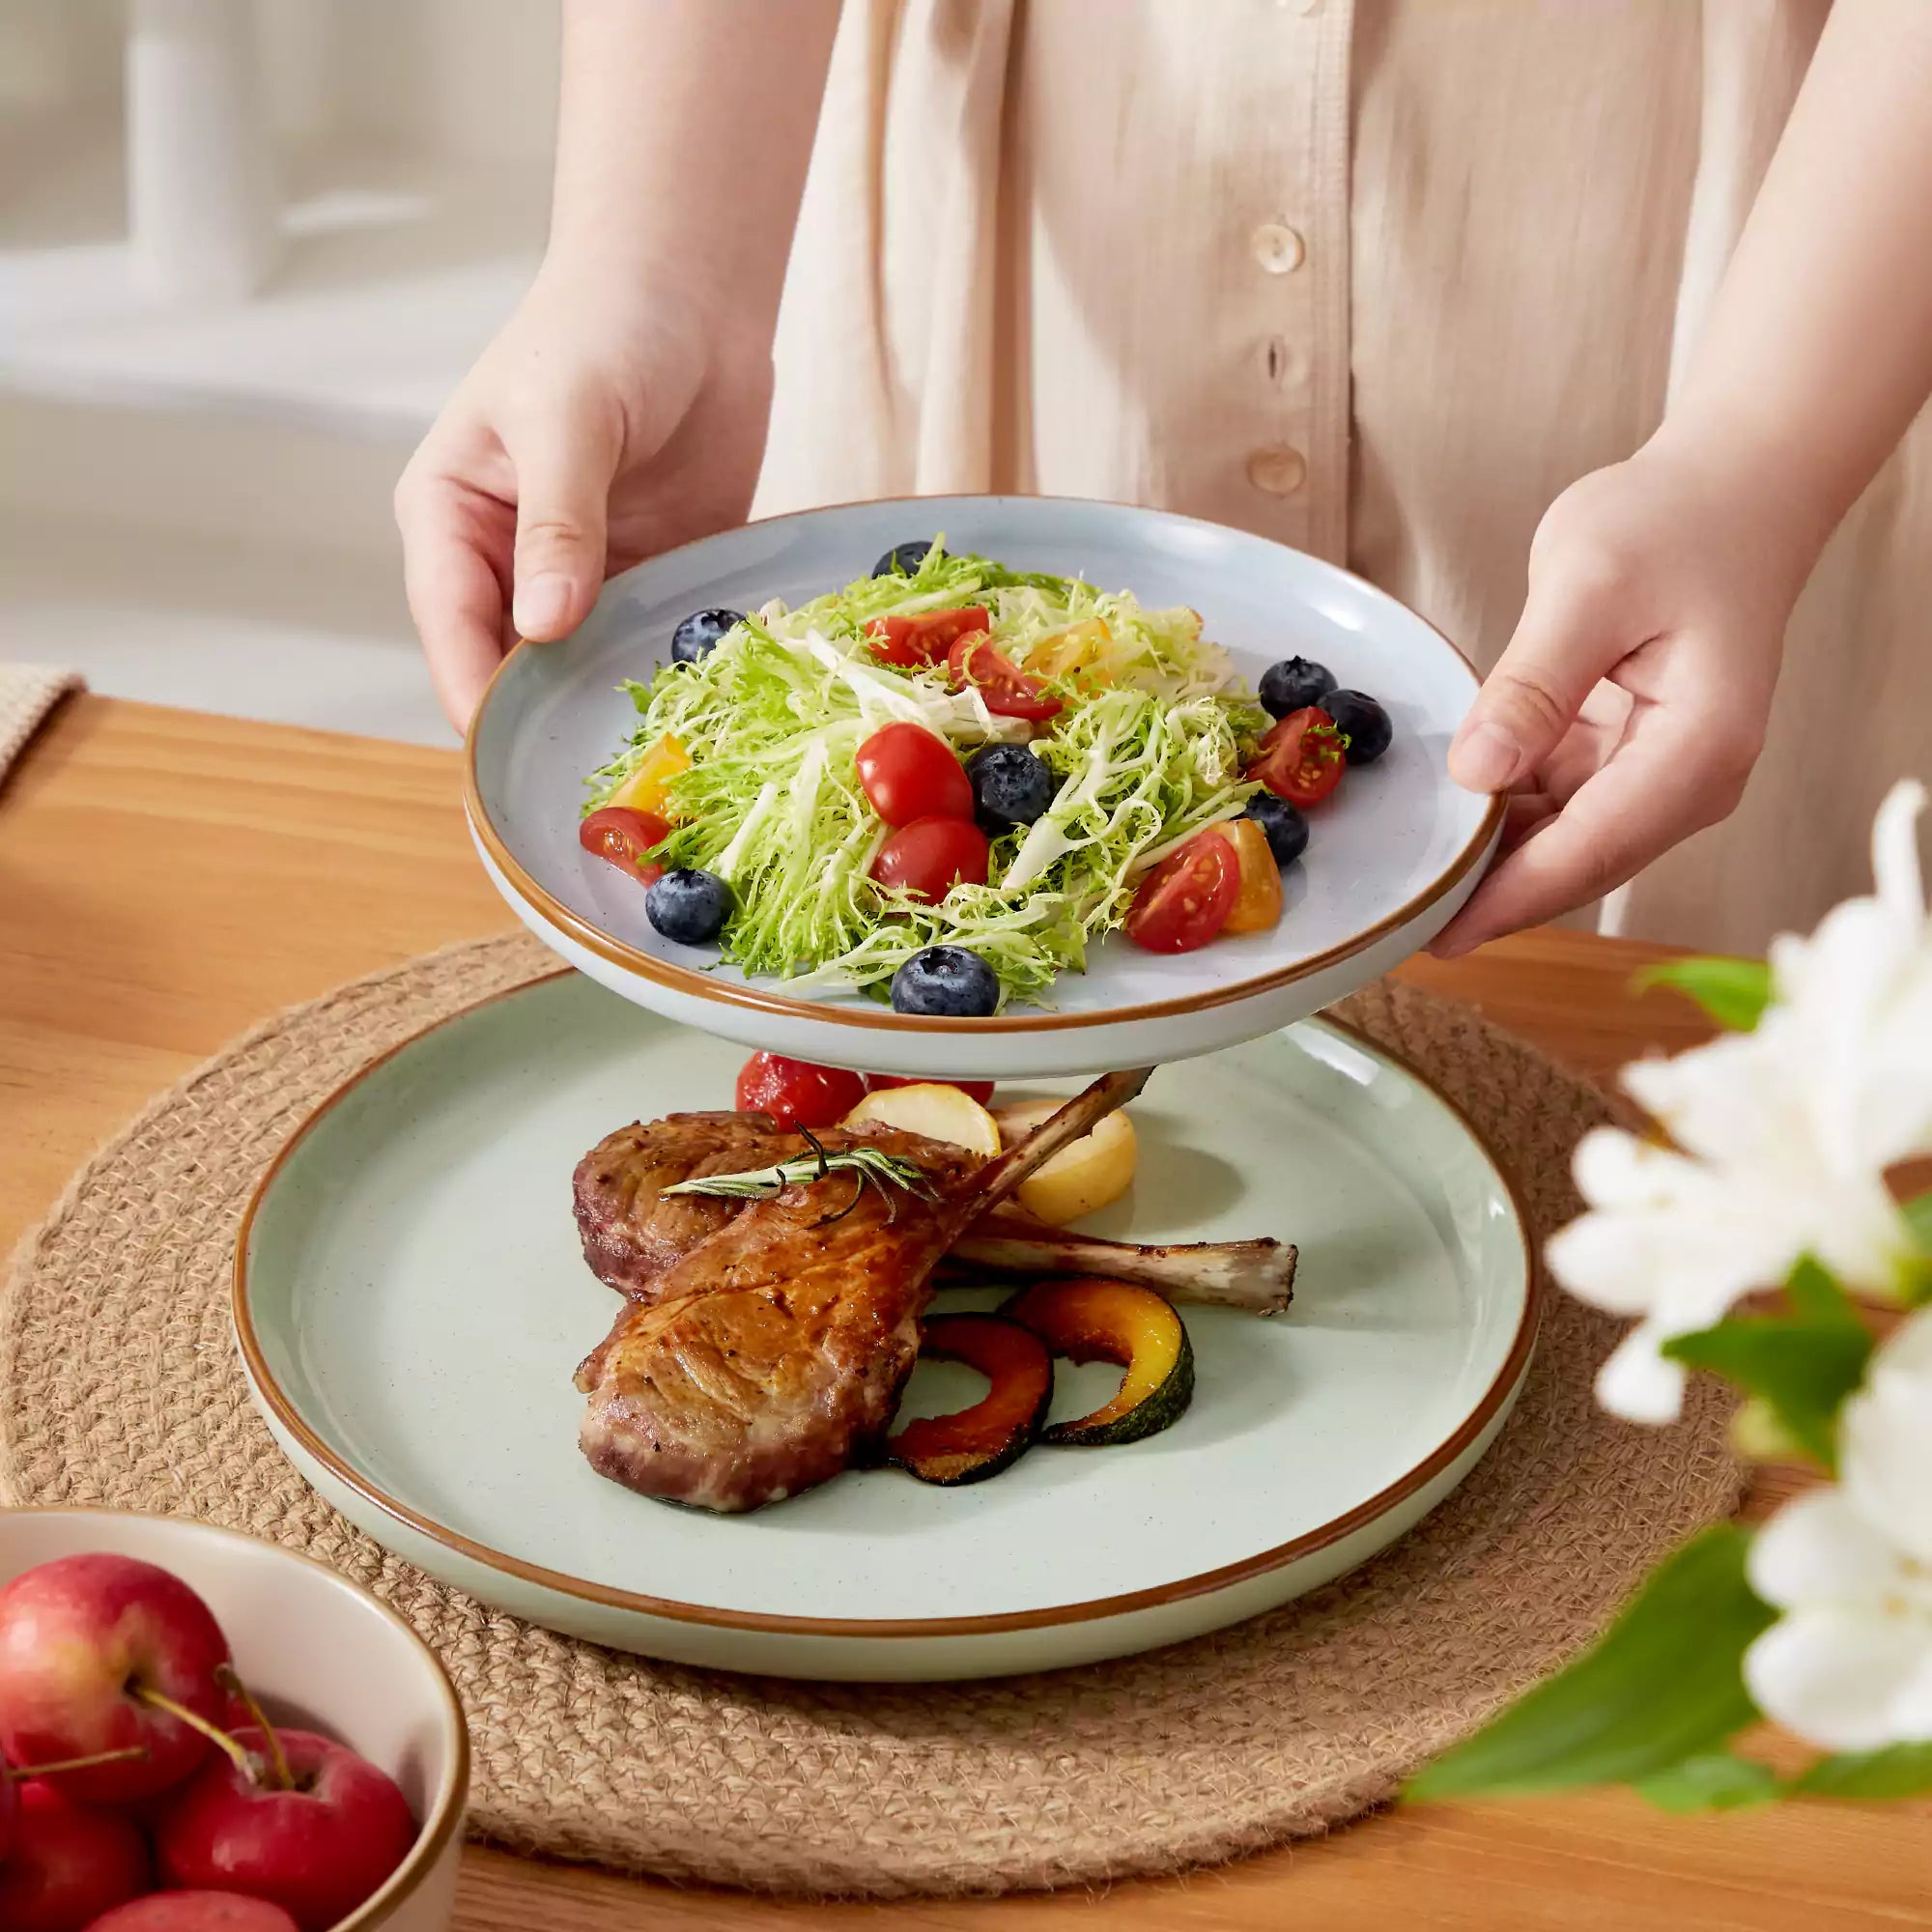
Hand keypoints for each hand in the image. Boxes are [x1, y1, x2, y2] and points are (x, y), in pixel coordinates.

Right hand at [394, 266, 773, 727]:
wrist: (693, 291)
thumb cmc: (604, 328)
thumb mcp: (569, 419)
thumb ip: (558, 523)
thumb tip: (545, 626)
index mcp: (451, 518)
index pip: (451, 624)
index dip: (473, 693)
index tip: (504, 757)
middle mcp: (509, 559)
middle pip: (513, 665)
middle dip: (545, 717)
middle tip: (590, 780)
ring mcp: (584, 575)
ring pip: (586, 667)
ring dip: (615, 705)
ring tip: (652, 761)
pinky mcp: (653, 577)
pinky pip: (654, 644)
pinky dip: (673, 676)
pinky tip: (705, 714)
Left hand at [1430, 436, 1806, 955]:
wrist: (1726, 492)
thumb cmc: (1672, 523)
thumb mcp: (1588, 586)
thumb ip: (1532, 686)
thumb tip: (1479, 775)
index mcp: (1698, 750)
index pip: (1590, 852)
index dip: (1508, 901)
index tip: (1436, 936)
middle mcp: (1687, 781)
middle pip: (1576, 865)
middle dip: (1490, 897)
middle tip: (1396, 922)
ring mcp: (1657, 775)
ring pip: (1561, 844)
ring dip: (1489, 860)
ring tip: (1404, 879)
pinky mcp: (1625, 760)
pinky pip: (1556, 808)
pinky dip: (1501, 817)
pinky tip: (1441, 823)